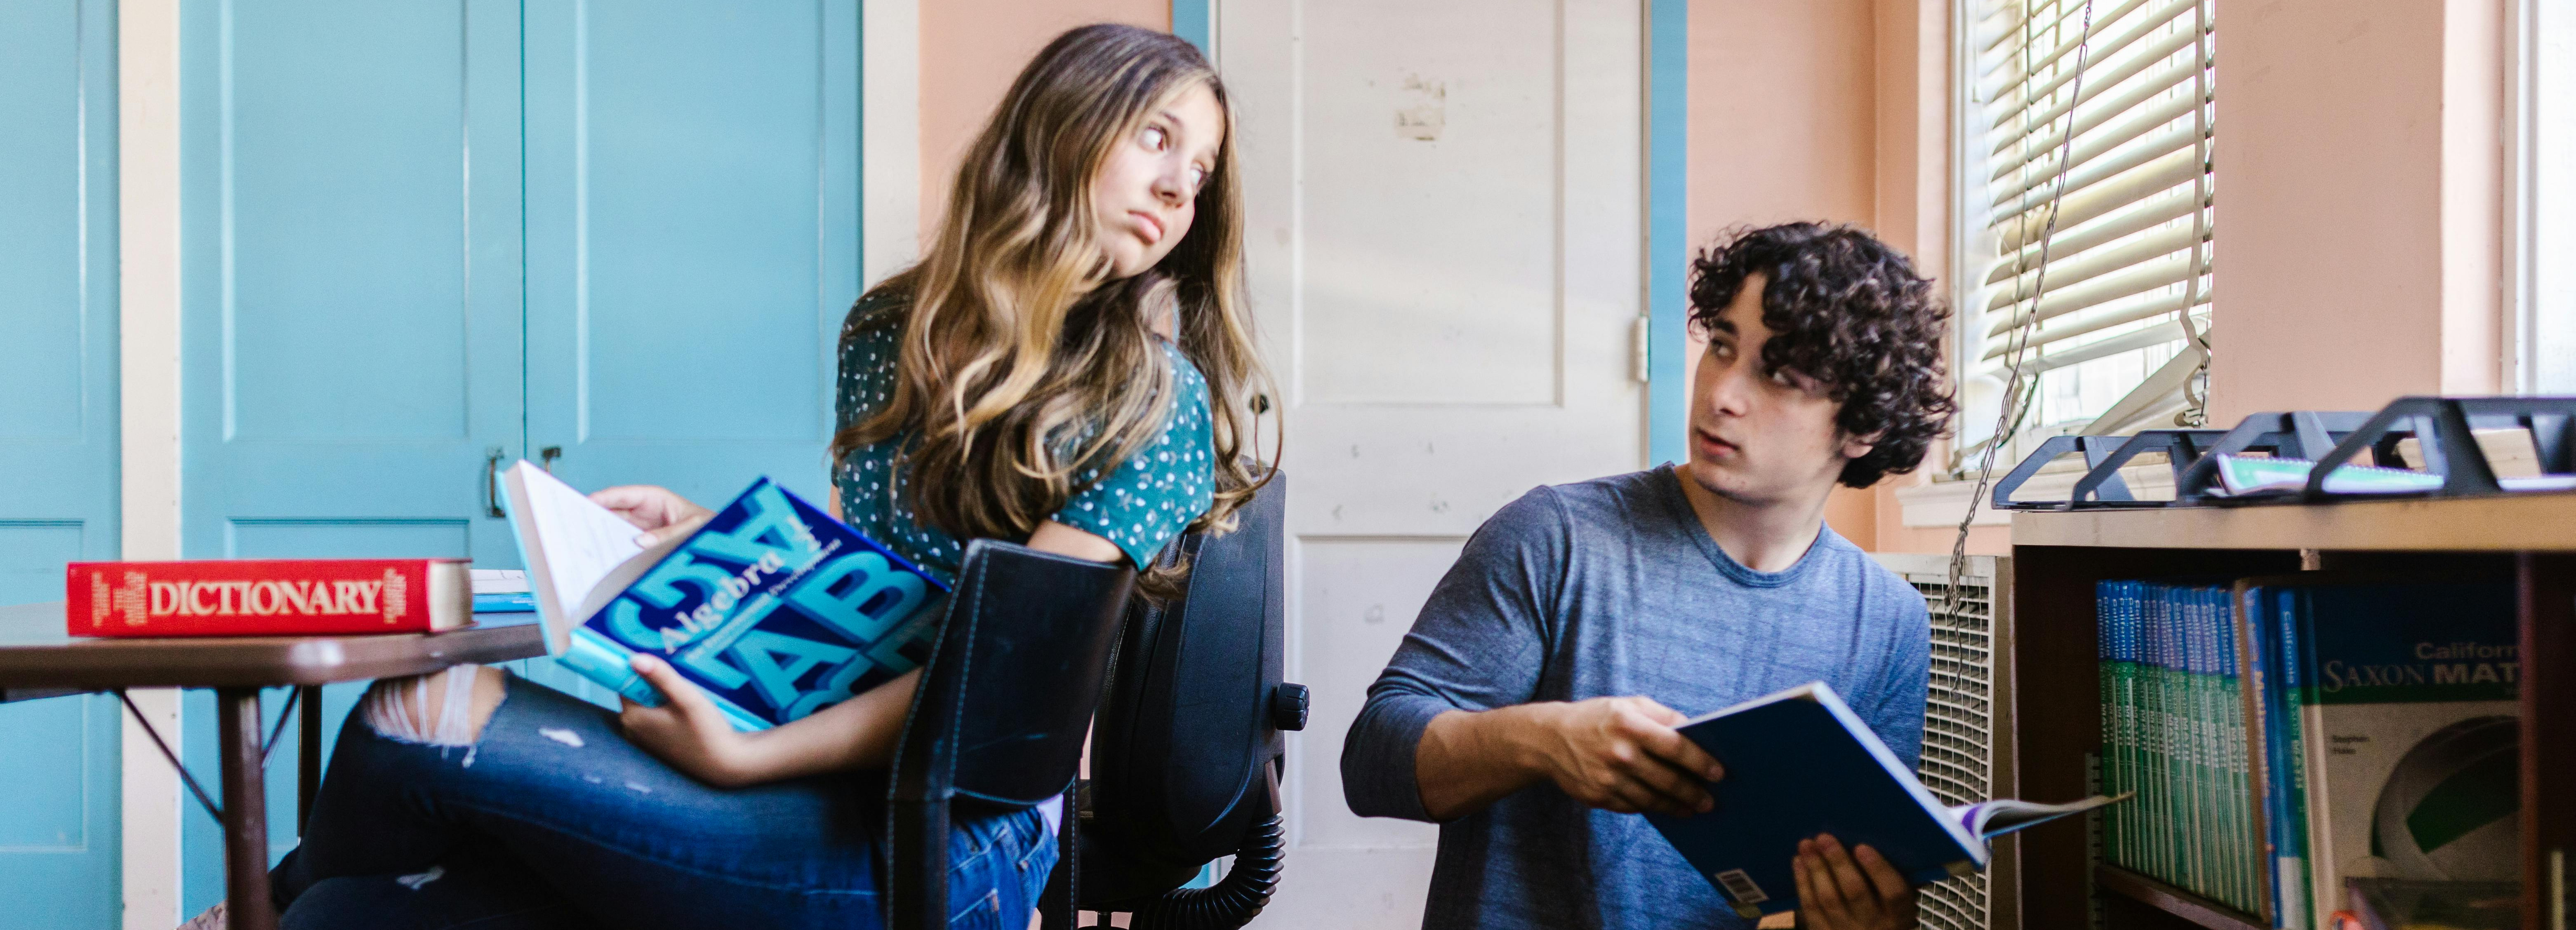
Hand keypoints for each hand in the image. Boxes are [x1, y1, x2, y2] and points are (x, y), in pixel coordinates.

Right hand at [589, 485, 713, 547]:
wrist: (717, 540)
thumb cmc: (707, 526)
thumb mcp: (690, 528)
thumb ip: (667, 534)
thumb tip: (640, 542)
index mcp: (654, 498)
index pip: (623, 494)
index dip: (604, 497)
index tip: (587, 502)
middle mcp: (643, 510)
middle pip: (613, 511)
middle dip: (596, 517)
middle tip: (577, 525)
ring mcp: (640, 526)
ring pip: (614, 528)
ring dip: (602, 535)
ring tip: (585, 544)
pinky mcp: (641, 542)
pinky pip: (622, 543)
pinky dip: (613, 548)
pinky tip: (603, 557)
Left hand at [619, 654, 768, 787]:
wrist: (725, 764)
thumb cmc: (707, 731)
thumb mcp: (687, 698)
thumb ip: (661, 676)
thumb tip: (634, 657)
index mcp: (633, 717)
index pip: (625, 681)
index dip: (645, 672)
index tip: (666, 673)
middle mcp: (631, 729)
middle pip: (637, 692)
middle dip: (657, 687)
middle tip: (683, 693)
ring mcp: (641, 740)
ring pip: (647, 705)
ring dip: (664, 699)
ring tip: (687, 708)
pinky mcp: (653, 745)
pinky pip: (653, 718)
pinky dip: (667, 713)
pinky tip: (686, 720)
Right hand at [1527, 696, 1725, 815]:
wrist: (1549, 739)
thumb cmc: (1596, 718)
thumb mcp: (1627, 705)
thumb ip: (1662, 716)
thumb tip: (1695, 734)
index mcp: (1628, 723)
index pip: (1675, 746)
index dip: (1701, 761)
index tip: (1719, 773)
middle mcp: (1619, 753)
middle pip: (1668, 779)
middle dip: (1694, 792)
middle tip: (1711, 801)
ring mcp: (1608, 778)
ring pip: (1652, 800)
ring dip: (1677, 807)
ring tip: (1693, 808)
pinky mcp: (1599, 796)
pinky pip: (1633, 807)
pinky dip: (1651, 808)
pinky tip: (1665, 807)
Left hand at [1791, 834, 1917, 929]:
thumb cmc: (1885, 912)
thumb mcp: (1897, 903)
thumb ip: (1889, 878)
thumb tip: (1868, 840)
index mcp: (1900, 915)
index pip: (1893, 893)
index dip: (1878, 869)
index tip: (1861, 847)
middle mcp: (1875, 926)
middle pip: (1855, 892)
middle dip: (1838, 862)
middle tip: (1824, 838)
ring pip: (1829, 899)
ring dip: (1816, 868)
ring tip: (1806, 844)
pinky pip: (1811, 909)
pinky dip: (1803, 883)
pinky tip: (1799, 862)